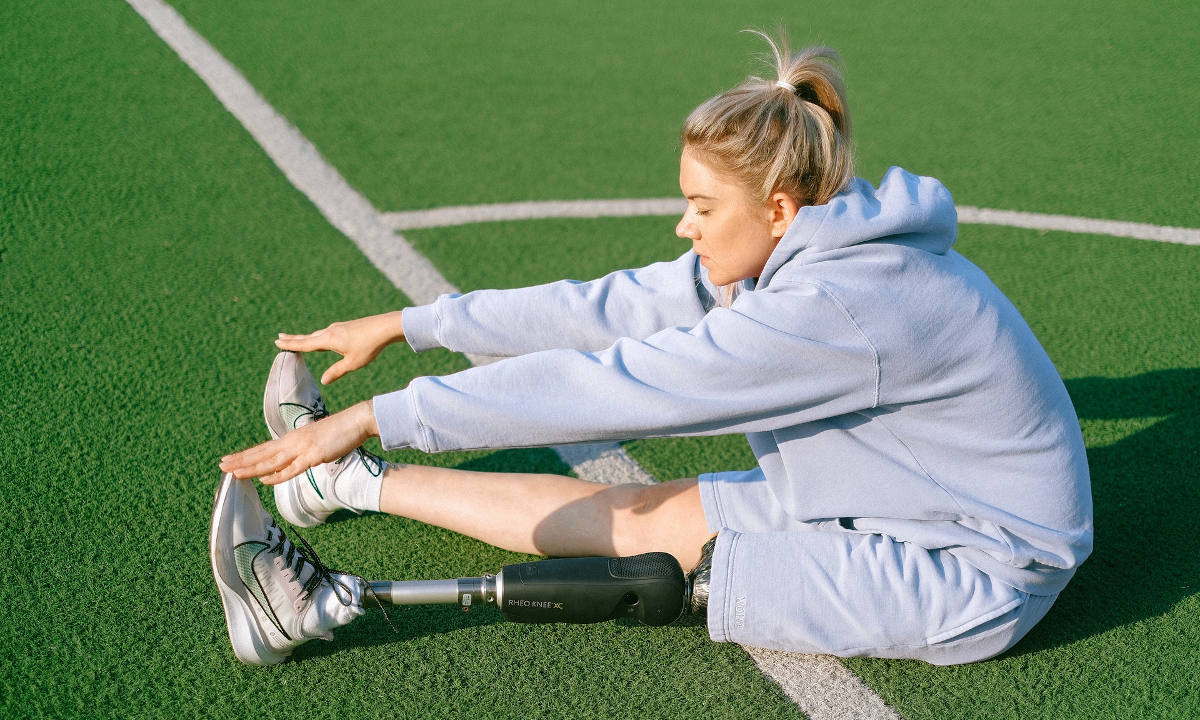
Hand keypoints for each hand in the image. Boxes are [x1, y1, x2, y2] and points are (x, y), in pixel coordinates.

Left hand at [219, 401, 379, 484]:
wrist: (355, 421)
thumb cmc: (339, 432)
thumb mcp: (316, 442)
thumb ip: (303, 452)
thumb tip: (295, 462)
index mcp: (292, 438)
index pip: (264, 449)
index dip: (246, 455)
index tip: (229, 459)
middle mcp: (293, 442)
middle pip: (262, 454)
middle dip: (241, 460)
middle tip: (221, 465)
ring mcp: (302, 449)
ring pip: (271, 461)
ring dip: (251, 467)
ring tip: (234, 473)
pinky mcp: (314, 456)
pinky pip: (292, 468)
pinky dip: (277, 475)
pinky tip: (265, 480)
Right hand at [275, 311, 405, 383]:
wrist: (385, 327)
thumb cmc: (369, 346)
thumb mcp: (353, 363)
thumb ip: (337, 371)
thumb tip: (323, 381)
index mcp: (328, 340)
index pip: (305, 344)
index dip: (291, 344)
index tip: (277, 342)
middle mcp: (330, 331)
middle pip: (308, 337)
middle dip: (294, 339)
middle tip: (280, 337)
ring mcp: (338, 328)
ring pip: (318, 334)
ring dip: (306, 337)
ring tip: (297, 339)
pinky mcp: (346, 327)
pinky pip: (327, 333)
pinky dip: (319, 336)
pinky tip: (323, 338)